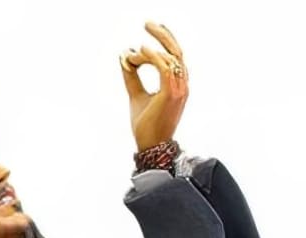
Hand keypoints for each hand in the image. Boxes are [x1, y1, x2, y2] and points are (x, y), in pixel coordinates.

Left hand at [120, 21, 188, 151]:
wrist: (150, 146)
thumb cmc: (146, 125)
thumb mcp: (136, 96)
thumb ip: (132, 77)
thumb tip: (123, 57)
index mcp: (177, 85)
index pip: (175, 56)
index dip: (164, 40)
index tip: (147, 35)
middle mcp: (182, 85)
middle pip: (177, 51)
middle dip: (163, 34)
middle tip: (147, 23)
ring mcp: (179, 89)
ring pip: (171, 57)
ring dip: (152, 48)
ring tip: (136, 49)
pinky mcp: (171, 94)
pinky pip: (165, 68)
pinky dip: (154, 57)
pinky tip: (141, 51)